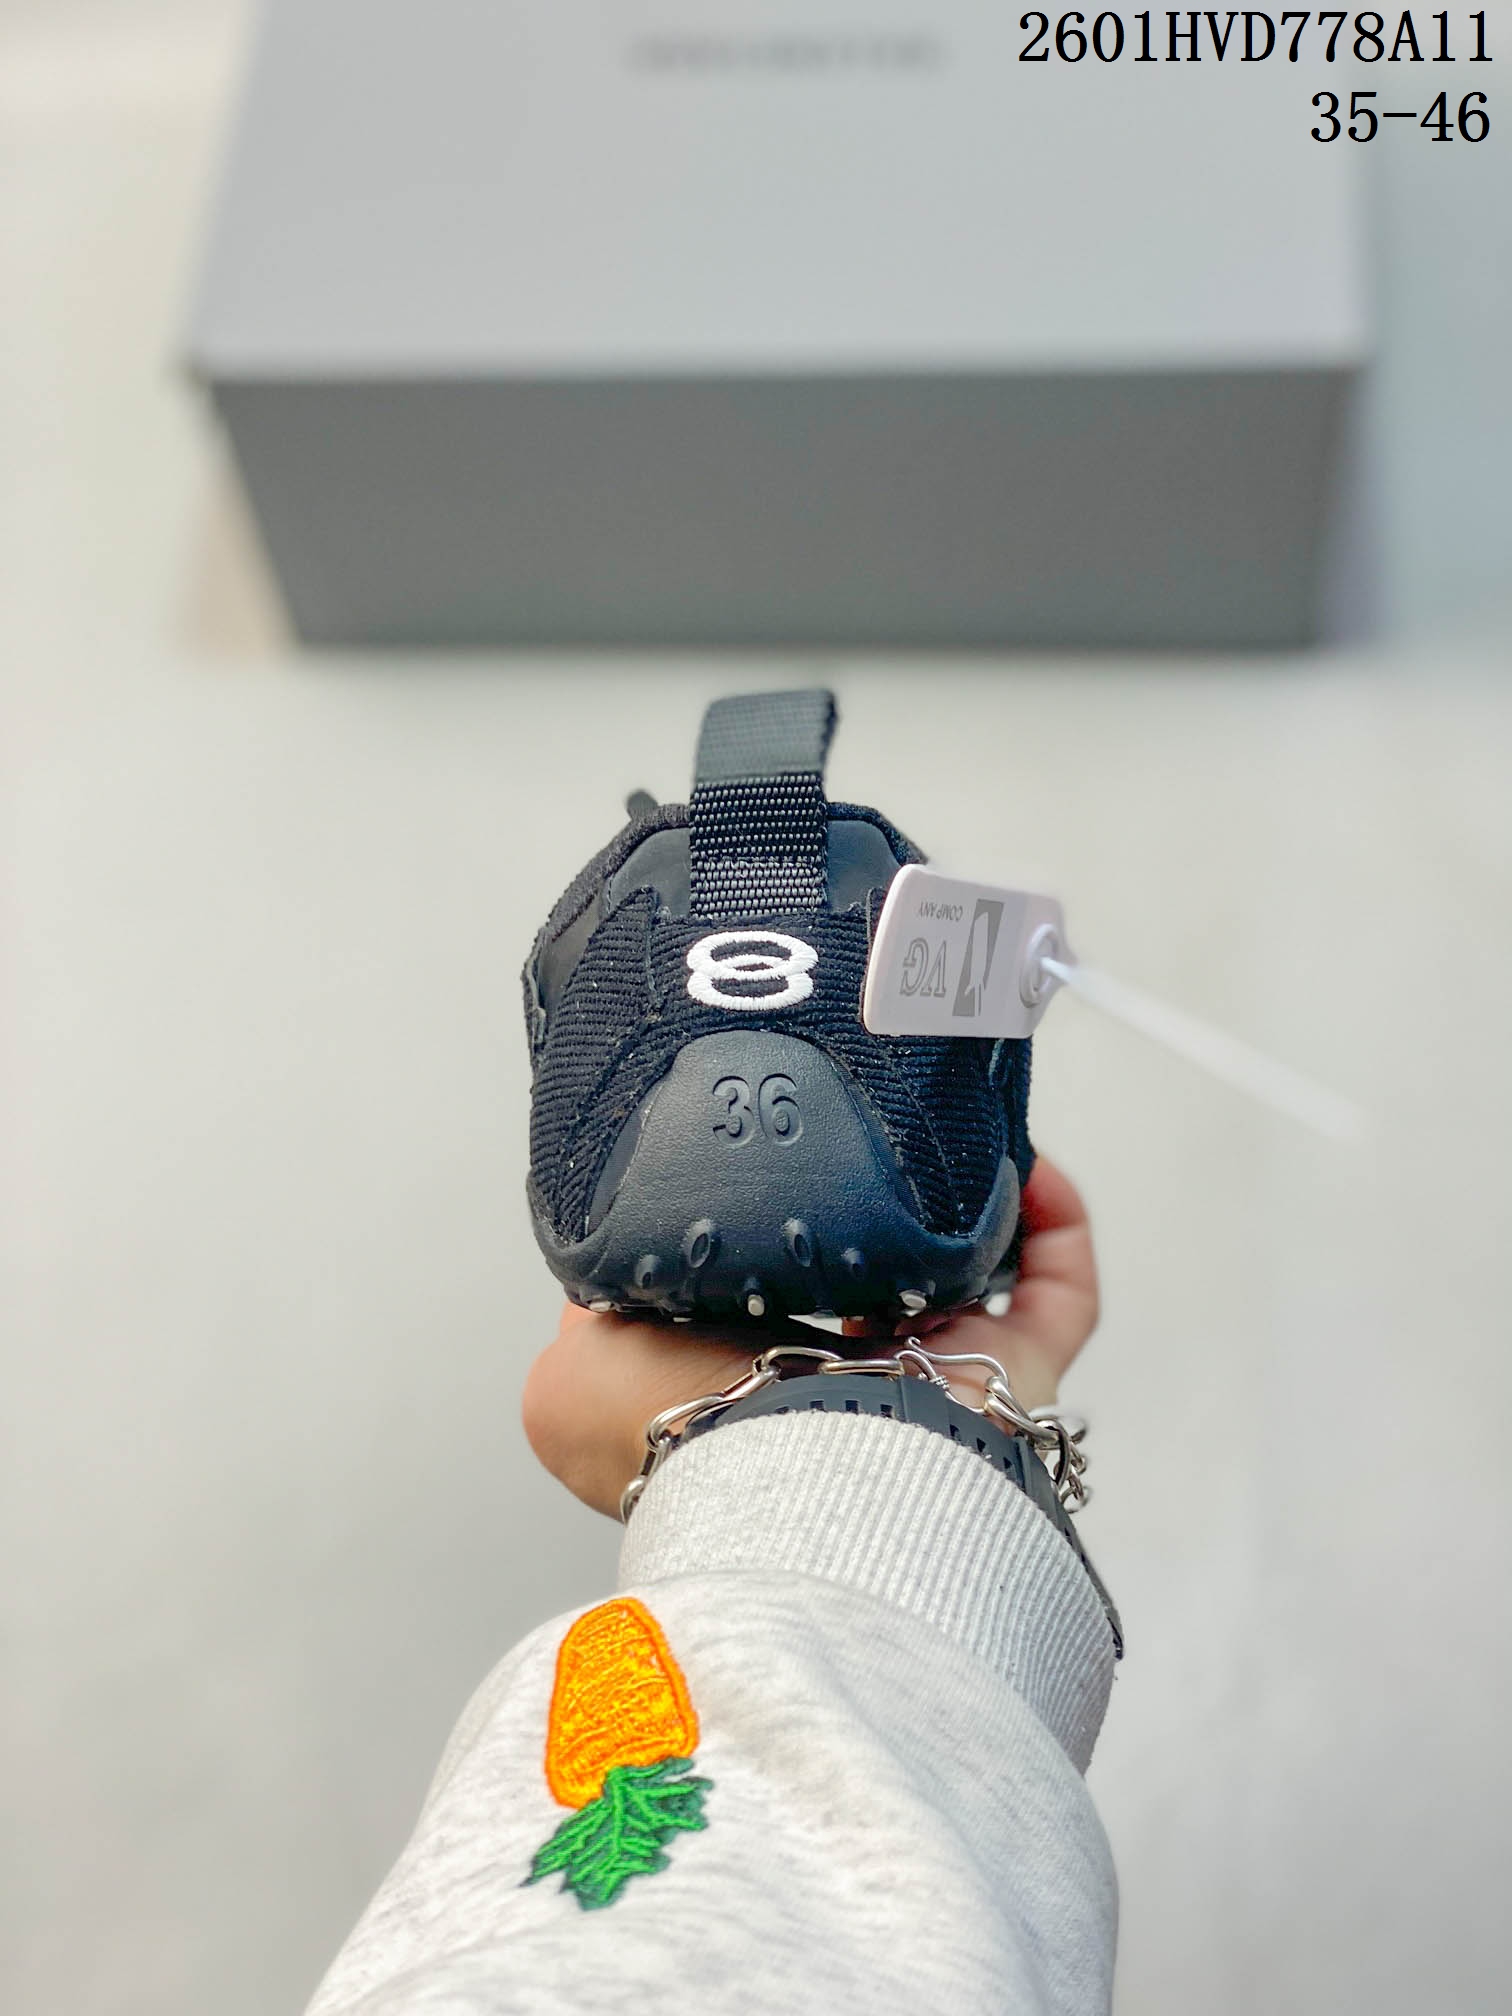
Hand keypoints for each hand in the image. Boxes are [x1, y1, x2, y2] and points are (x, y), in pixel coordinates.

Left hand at [521, 1156, 1098, 1518]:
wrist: (778, 1478)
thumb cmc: (680, 1438)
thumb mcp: (574, 1374)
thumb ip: (593, 1306)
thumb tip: (609, 1271)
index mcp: (756, 1399)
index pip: (779, 1313)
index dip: (782, 1242)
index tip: (781, 1174)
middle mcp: (856, 1396)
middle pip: (890, 1291)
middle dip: (891, 1214)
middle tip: (882, 1140)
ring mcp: (945, 1388)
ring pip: (978, 1284)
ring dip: (975, 1205)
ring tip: (955, 1133)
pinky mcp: (1018, 1377)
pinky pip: (1060, 1294)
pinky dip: (1053, 1223)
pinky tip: (1025, 1163)